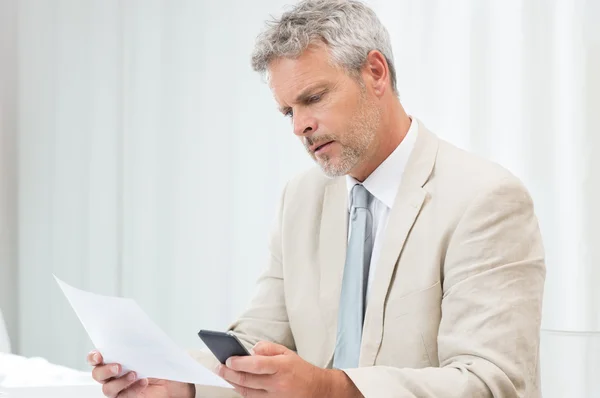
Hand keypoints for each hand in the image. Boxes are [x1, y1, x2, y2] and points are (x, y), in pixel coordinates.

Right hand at [87, 350, 194, 397]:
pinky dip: (132, 389)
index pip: (96, 358)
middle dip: (105, 370)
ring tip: (135, 374)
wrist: (176, 378)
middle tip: (118, 366)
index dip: (94, 356)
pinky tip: (143, 382)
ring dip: (119, 381)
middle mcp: (114, 373)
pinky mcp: (127, 397)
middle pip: (97, 374)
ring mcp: (120, 387)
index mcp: (116, 357)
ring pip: (107, 389)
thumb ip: (141, 342)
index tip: (99, 355)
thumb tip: (134, 334)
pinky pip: (122, 396)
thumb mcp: (153, 347)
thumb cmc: (162, 361)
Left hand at [217, 341, 362, 397]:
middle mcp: (277, 383)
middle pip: (248, 380)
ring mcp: (275, 397)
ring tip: (224, 375)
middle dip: (230, 374)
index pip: (256, 364)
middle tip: (219, 367)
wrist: (317, 390)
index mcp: (281, 367)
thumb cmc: (300, 370)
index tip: (228, 359)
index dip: (240, 362)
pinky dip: (242, 392)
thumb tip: (251, 350)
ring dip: (233, 383)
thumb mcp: (287, 353)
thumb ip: (268, 348)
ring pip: (247, 392)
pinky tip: (236, 385)